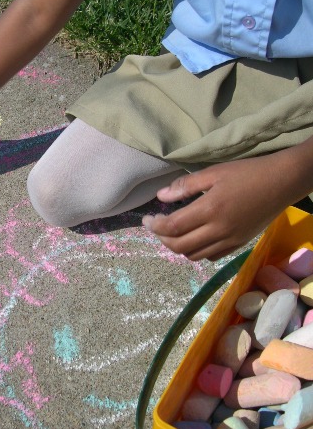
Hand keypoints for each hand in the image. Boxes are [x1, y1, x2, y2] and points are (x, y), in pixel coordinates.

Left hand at [141, 155, 295, 260]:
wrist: (283, 182)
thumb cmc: (247, 173)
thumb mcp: (213, 173)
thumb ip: (185, 186)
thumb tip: (161, 196)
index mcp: (210, 210)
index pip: (173, 226)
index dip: (155, 226)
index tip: (146, 220)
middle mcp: (218, 230)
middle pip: (180, 246)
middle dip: (162, 238)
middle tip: (156, 227)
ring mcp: (230, 240)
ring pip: (193, 255)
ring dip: (177, 247)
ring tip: (172, 233)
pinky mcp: (239, 244)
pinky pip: (210, 256)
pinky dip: (196, 251)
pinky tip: (194, 238)